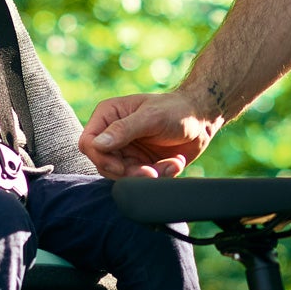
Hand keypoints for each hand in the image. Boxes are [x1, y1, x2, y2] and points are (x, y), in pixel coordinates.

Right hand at [79, 89, 220, 178]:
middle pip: (104, 165)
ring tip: (169, 165)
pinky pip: (142, 180)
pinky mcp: (140, 164)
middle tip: (152, 171)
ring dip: (147, 175)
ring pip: (123, 176)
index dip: (101, 158)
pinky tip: (175, 163)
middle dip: (129, 172)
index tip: (121, 167)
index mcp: (108, 116)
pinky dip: (160, 175)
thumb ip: (123, 130)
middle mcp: (113, 135)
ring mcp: (126, 151)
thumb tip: (97, 144)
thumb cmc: (176, 109)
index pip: (89, 143)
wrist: (201, 119)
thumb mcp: (150, 117)